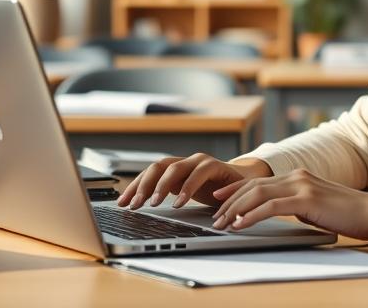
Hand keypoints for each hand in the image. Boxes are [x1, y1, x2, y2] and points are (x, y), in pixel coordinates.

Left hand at [117, 154, 272, 209]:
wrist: (245, 186)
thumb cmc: (214, 192)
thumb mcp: (186, 196)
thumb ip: (169, 196)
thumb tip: (139, 207)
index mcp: (175, 169)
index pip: (149, 173)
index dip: (134, 187)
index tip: (122, 203)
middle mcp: (185, 162)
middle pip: (157, 167)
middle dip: (143, 186)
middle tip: (134, 204)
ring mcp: (199, 161)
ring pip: (174, 168)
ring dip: (161, 186)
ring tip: (153, 203)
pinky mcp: (215, 165)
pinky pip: (198, 173)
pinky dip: (187, 187)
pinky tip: (179, 202)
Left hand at [211, 168, 367, 241]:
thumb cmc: (348, 214)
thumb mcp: (316, 206)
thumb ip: (297, 205)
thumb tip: (280, 212)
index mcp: (298, 175)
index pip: (259, 180)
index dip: (236, 188)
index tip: (219, 198)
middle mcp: (297, 175)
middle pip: (253, 185)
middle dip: (230, 201)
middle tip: (215, 216)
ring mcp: (301, 185)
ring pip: (257, 194)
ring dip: (236, 209)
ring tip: (223, 223)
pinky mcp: (306, 199)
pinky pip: (271, 206)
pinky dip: (252, 215)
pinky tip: (241, 225)